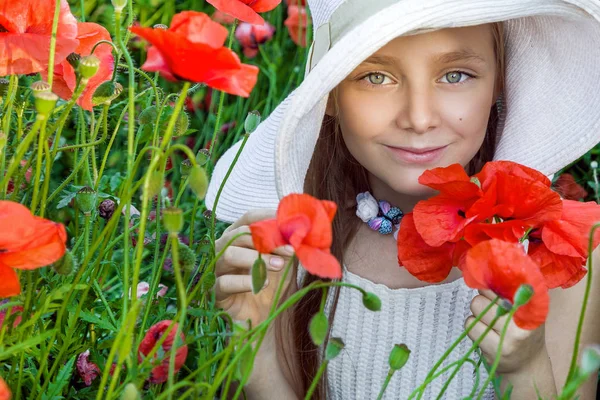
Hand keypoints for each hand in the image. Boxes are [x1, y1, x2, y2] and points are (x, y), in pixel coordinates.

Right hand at [213, 209, 294, 328]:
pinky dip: (245, 281)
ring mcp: (216, 268)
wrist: (262, 317)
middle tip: (290, 250)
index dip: (268, 218)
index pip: (249, 218)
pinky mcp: (214, 290)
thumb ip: (288, 246)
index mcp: (238, 236)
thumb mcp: (283, 262)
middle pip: (240, 234)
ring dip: (257, 258)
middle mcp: (223, 248)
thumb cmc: (270, 285)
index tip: (289, 224)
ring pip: (229, 254)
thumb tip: (302, 230)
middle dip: (268, 240)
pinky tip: (263, 284)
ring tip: (279, 265)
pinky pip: (225, 282)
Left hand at [465, 289, 546, 372]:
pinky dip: (473, 326)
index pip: (506, 283)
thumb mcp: (527, 310)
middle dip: (484, 298)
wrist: (528, 367)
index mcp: (532, 307)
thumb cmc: (525, 332)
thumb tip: (490, 268)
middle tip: (493, 308)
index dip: (494, 282)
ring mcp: (509, 337)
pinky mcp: (494, 349)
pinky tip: (485, 333)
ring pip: (476, 306)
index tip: (493, 287)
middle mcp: (523, 321)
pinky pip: (471, 325)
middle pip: (486, 293)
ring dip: (478, 313)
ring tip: (490, 322)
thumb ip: (513, 291)